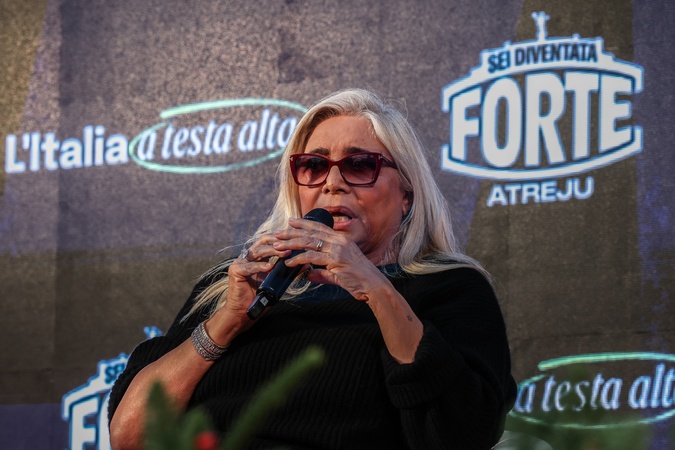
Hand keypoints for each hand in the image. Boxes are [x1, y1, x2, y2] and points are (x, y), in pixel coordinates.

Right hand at [225, 234, 293, 313]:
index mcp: (256, 257)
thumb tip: (305, 265)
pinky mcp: (235, 271)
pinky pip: (249, 266)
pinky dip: (260, 266)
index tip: (294, 240)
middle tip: (290, 245)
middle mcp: (247, 257)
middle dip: (277, 242)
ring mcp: (240, 262)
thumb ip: (288, 272)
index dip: (280, 239)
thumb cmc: (260, 297)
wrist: (244, 312)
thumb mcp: (276, 281)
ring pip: (257, 252)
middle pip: (262, 242)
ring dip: (272, 251)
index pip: (268, 242)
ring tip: (284, 253)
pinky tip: (270, 267)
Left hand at [271, 217, 389, 301]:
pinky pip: (312, 257)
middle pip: (311, 233)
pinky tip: (289, 263)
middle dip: (292, 233)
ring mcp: (338, 249)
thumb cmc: (359, 280)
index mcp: (342, 240)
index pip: (319, 227)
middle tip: (277, 233)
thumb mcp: (338, 273)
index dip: (304, 224)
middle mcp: (340, 241)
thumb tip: (309, 274)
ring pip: (309, 242)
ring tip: (278, 246)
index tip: (291, 222)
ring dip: (291, 244)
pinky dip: (298, 259)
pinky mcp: (335, 260)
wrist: (373, 286)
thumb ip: (322, 272)